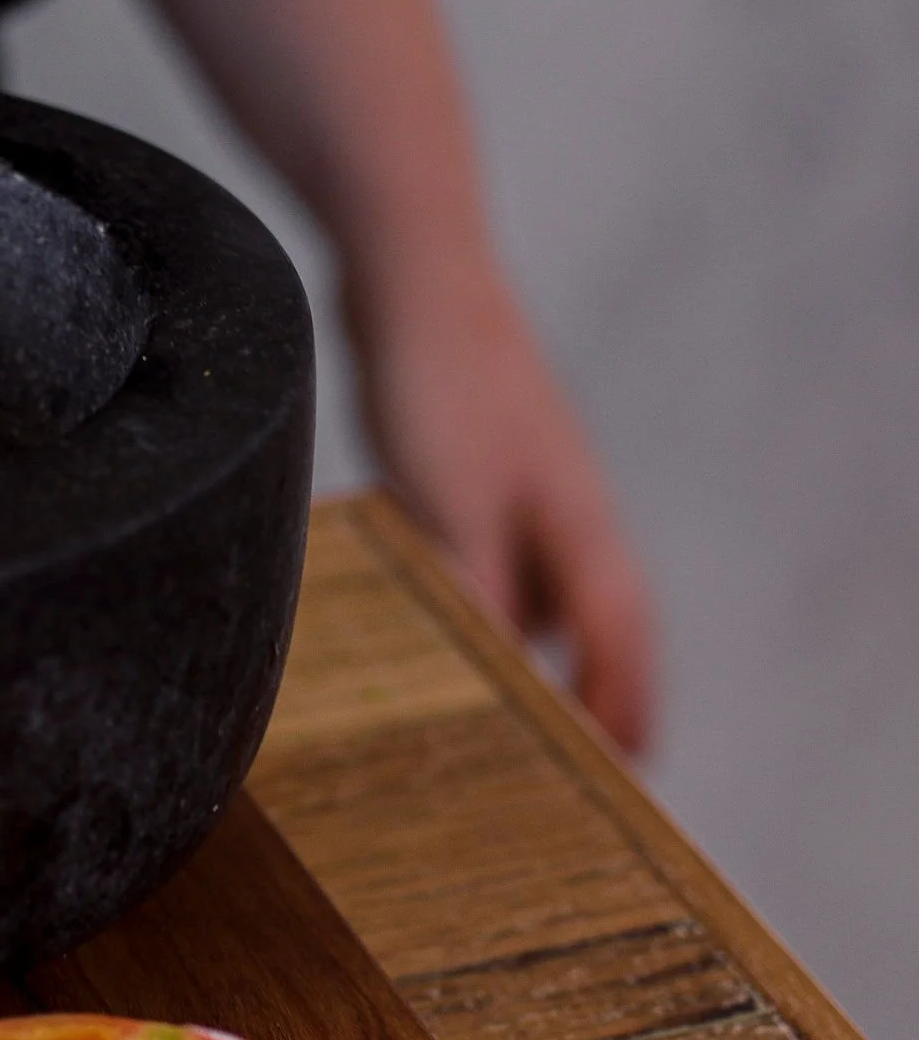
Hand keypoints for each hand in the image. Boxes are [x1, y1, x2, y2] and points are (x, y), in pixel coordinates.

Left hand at [346, 253, 658, 754]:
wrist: (412, 275)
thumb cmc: (441, 388)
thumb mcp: (451, 512)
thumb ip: (479, 599)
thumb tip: (502, 681)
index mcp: (577, 523)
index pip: (620, 633)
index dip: (624, 700)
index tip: (627, 763)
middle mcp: (564, 505)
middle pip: (596, 614)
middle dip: (593, 683)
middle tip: (583, 753)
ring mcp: (524, 478)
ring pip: (543, 579)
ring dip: (533, 638)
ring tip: (507, 702)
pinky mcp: (477, 459)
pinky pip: (495, 547)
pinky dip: (486, 591)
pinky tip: (443, 606)